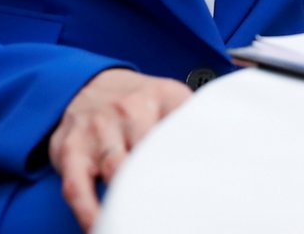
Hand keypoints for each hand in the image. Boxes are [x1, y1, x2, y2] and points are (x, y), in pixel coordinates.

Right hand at [48, 67, 192, 230]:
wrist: (90, 84)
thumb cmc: (137, 102)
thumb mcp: (171, 98)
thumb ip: (195, 122)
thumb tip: (232, 153)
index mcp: (162, 98)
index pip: (185, 131)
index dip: (196, 163)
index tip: (208, 190)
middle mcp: (128, 110)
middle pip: (151, 155)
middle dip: (165, 185)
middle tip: (178, 212)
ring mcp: (98, 129)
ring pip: (118, 172)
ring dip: (131, 201)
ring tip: (144, 222)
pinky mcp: (71, 150)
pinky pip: (77, 187)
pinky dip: (89, 211)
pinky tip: (100, 227)